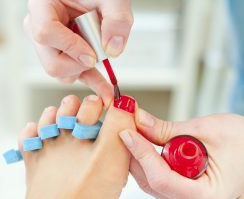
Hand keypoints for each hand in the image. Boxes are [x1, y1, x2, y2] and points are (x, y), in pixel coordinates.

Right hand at [24, 0, 132, 106]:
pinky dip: (88, 79)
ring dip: (84, 72)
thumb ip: (116, 18)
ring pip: (59, 71)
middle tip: (98, 55)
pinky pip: (69, 73)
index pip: (46, 32)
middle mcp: (39, 25)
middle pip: (51, 61)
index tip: (92, 56)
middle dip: (79, 64)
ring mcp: (47, 42)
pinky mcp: (60, 52)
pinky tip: (103, 88)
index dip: (70, 47)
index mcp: (42, 5)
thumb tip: (113, 49)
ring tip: (104, 70)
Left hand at [119, 109, 243, 198]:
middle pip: (150, 181)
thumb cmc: (241, 142)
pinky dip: (146, 158)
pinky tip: (143, 140)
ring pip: (149, 180)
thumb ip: (169, 129)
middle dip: (135, 153)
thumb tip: (139, 120)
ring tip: (133, 130)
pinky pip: (155, 176)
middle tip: (125, 126)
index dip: (141, 154)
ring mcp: (183, 195)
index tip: (126, 132)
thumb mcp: (206, 130)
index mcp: (206, 194)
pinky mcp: (178, 187)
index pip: (161, 179)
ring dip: (138, 155)